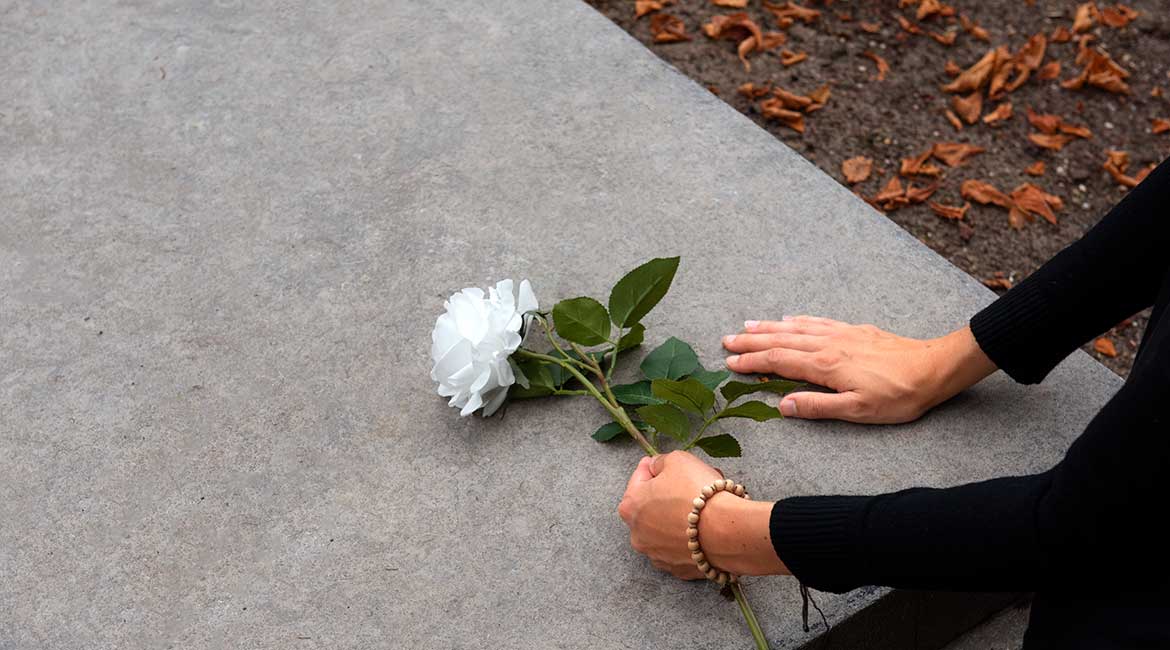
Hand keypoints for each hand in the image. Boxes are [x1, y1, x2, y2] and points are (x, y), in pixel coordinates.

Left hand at [618, 451, 786, 578]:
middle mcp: (638, 535)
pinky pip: (682, 547)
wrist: (727, 531)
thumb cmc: (697, 492)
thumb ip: (661, 462)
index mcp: (631, 507)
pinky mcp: (678, 569)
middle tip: (690, 483)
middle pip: (652, 506)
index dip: (654, 467)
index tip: (665, 464)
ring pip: (667, 529)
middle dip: (670, 493)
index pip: (639, 478)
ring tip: (703, 505)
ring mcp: (657, 555)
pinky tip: (706, 527)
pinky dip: (690, 537)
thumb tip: (657, 467)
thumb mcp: (677, 460)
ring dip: (679, 516)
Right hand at [722, 317, 995, 423]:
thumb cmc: (898, 395)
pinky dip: (798, 320)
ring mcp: (841, 334)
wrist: (933, 368)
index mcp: (825, 366)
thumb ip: (818, 407)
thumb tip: (782, 405)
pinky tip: (788, 319)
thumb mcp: (858, 411)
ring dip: (768, 328)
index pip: (778, 362)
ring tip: (747, 326)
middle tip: (726, 341)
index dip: (752, 362)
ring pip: (796, 328)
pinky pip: (817, 321)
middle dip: (752, 341)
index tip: (729, 363)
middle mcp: (828, 345)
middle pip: (781, 340)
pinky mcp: (854, 330)